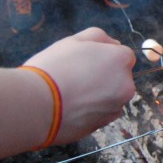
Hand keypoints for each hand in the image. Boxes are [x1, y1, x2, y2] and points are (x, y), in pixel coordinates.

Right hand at [23, 28, 136, 143]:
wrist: (37, 105)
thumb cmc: (54, 67)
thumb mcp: (74, 41)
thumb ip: (99, 37)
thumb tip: (114, 44)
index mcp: (121, 61)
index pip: (122, 56)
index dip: (103, 57)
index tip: (85, 61)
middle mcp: (126, 85)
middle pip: (118, 78)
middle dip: (102, 77)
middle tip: (75, 76)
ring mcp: (115, 108)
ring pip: (109, 98)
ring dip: (96, 95)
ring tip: (69, 93)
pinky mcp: (102, 126)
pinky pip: (98, 114)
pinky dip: (88, 111)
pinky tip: (69, 107)